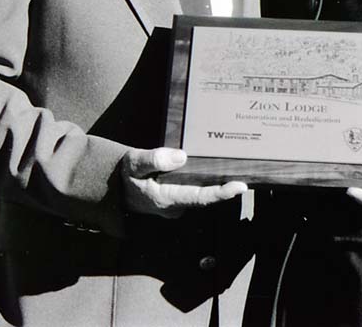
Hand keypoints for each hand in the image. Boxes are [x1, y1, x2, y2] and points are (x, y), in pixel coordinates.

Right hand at [121, 147, 247, 218]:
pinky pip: (196, 192)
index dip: (221, 193)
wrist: (113, 187)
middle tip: (248, 175)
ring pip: (202, 196)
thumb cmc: (124, 175)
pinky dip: (209, 184)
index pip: (199, 198)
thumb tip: (180, 157)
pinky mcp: (176, 199)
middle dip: (226, 189)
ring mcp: (176, 205)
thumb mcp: (133, 164)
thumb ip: (154, 160)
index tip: (239, 186)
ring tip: (239, 172)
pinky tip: (220, 172)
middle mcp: (175, 206)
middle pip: (206, 198)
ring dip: (219, 186)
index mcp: (166, 199)